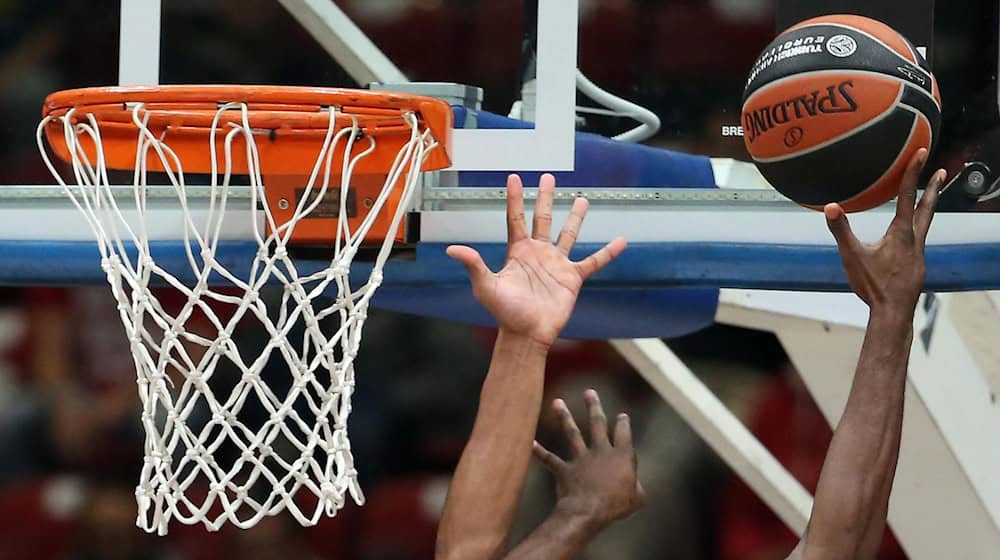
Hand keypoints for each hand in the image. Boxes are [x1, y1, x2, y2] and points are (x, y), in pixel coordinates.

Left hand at [447, 174, 626, 347]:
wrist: (527, 334)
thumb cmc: (505, 312)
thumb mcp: (486, 286)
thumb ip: (474, 265)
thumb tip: (453, 250)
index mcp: (518, 252)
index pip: (515, 219)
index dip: (514, 199)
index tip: (514, 178)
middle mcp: (538, 253)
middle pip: (542, 219)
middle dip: (545, 198)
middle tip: (549, 178)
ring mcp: (557, 264)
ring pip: (568, 235)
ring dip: (576, 218)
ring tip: (582, 199)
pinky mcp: (572, 278)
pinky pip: (593, 262)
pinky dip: (607, 253)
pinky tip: (620, 241)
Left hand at [532, 390, 644, 527]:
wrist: (588, 511)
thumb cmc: (616, 506)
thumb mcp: (637, 498)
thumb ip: (636, 487)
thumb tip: (634, 486)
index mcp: (622, 456)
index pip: (624, 434)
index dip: (623, 423)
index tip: (622, 416)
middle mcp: (600, 452)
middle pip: (597, 424)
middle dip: (593, 406)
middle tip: (589, 392)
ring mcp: (581, 459)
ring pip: (572, 433)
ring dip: (564, 417)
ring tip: (558, 402)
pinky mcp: (564, 470)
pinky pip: (549, 459)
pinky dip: (539, 451)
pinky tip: (529, 441)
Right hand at [825, 148, 946, 313]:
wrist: (893, 312)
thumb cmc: (873, 285)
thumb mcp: (852, 256)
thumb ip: (841, 230)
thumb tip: (830, 206)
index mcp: (901, 233)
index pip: (907, 195)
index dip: (913, 172)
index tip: (923, 153)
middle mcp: (915, 240)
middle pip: (927, 208)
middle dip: (933, 189)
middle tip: (942, 171)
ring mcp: (918, 254)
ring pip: (925, 225)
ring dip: (927, 209)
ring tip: (927, 200)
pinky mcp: (917, 267)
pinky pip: (918, 242)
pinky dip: (917, 231)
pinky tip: (907, 240)